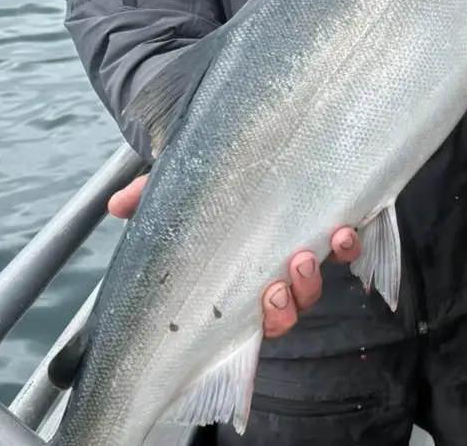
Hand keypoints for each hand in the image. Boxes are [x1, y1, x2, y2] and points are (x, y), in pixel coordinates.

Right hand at [107, 175, 361, 337]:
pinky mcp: (336, 225)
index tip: (268, 297)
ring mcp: (310, 251)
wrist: (257, 150)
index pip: (261, 316)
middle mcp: (280, 273)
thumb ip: (150, 197)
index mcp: (244, 278)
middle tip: (287, 273)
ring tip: (312, 250)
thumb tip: (114, 205)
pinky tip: (347, 228)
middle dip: (293, 297)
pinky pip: (352, 248)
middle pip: (295, 306)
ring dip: (318, 273)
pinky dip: (352, 243)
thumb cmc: (215, 184)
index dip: (270, 316)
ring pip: (319, 282)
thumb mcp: (181, 189)